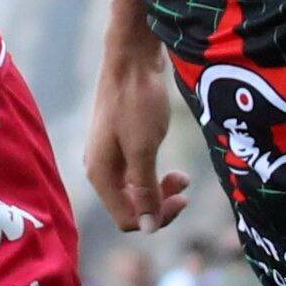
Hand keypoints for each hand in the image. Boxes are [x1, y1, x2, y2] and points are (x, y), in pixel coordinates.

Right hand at [82, 54, 188, 232]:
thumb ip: (145, 189)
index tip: (182, 200)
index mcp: (101, 175)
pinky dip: (155, 174)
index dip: (156, 217)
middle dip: (159, 203)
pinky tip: (171, 166)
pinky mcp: (119, 142)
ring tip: (182, 177)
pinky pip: (137, 172)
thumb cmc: (136, 101)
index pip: (127, 218)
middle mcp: (100, 169)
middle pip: (130, 206)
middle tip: (185, 187)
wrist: (131, 58)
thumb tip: (147, 227)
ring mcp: (109, 155)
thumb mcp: (143, 149)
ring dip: (160, 190)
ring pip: (135, 190)